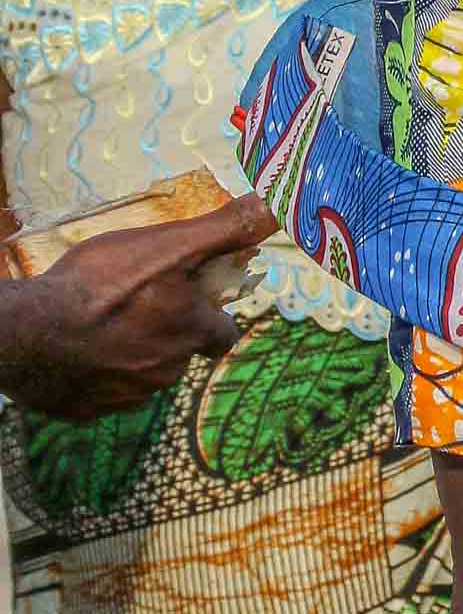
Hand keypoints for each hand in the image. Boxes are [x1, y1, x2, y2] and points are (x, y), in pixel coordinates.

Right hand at [0, 193, 275, 416]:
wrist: (32, 334)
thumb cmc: (104, 285)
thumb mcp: (172, 246)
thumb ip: (227, 228)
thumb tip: (280, 205)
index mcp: (192, 332)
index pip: (223, 334)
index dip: (214, 319)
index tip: (200, 305)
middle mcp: (166, 371)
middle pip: (180, 353)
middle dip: (168, 332)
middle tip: (138, 305)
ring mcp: (126, 395)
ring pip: (142, 372)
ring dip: (130, 351)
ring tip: (100, 322)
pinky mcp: (87, 408)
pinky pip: (102, 391)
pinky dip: (96, 371)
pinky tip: (75, 347)